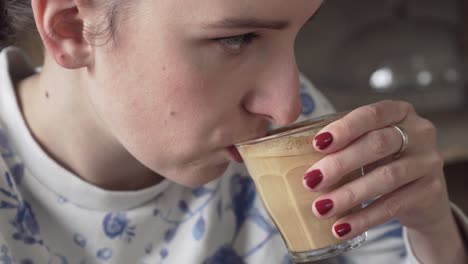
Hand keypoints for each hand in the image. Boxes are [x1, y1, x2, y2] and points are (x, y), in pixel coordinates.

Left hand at [303, 100, 451, 239]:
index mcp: (398, 112)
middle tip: (310, 180)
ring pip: (386, 177)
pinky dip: (364, 218)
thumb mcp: (367, 145)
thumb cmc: (382, 161)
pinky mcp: (430, 191)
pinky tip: (342, 227)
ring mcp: (428, 162)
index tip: (317, 144)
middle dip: (340, 163)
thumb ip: (342, 143)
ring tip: (321, 208)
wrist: (421, 193)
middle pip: (377, 144)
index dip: (344, 128)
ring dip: (348, 195)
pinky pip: (393, 205)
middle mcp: (419, 132)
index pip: (371, 114)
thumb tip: (292, 155)